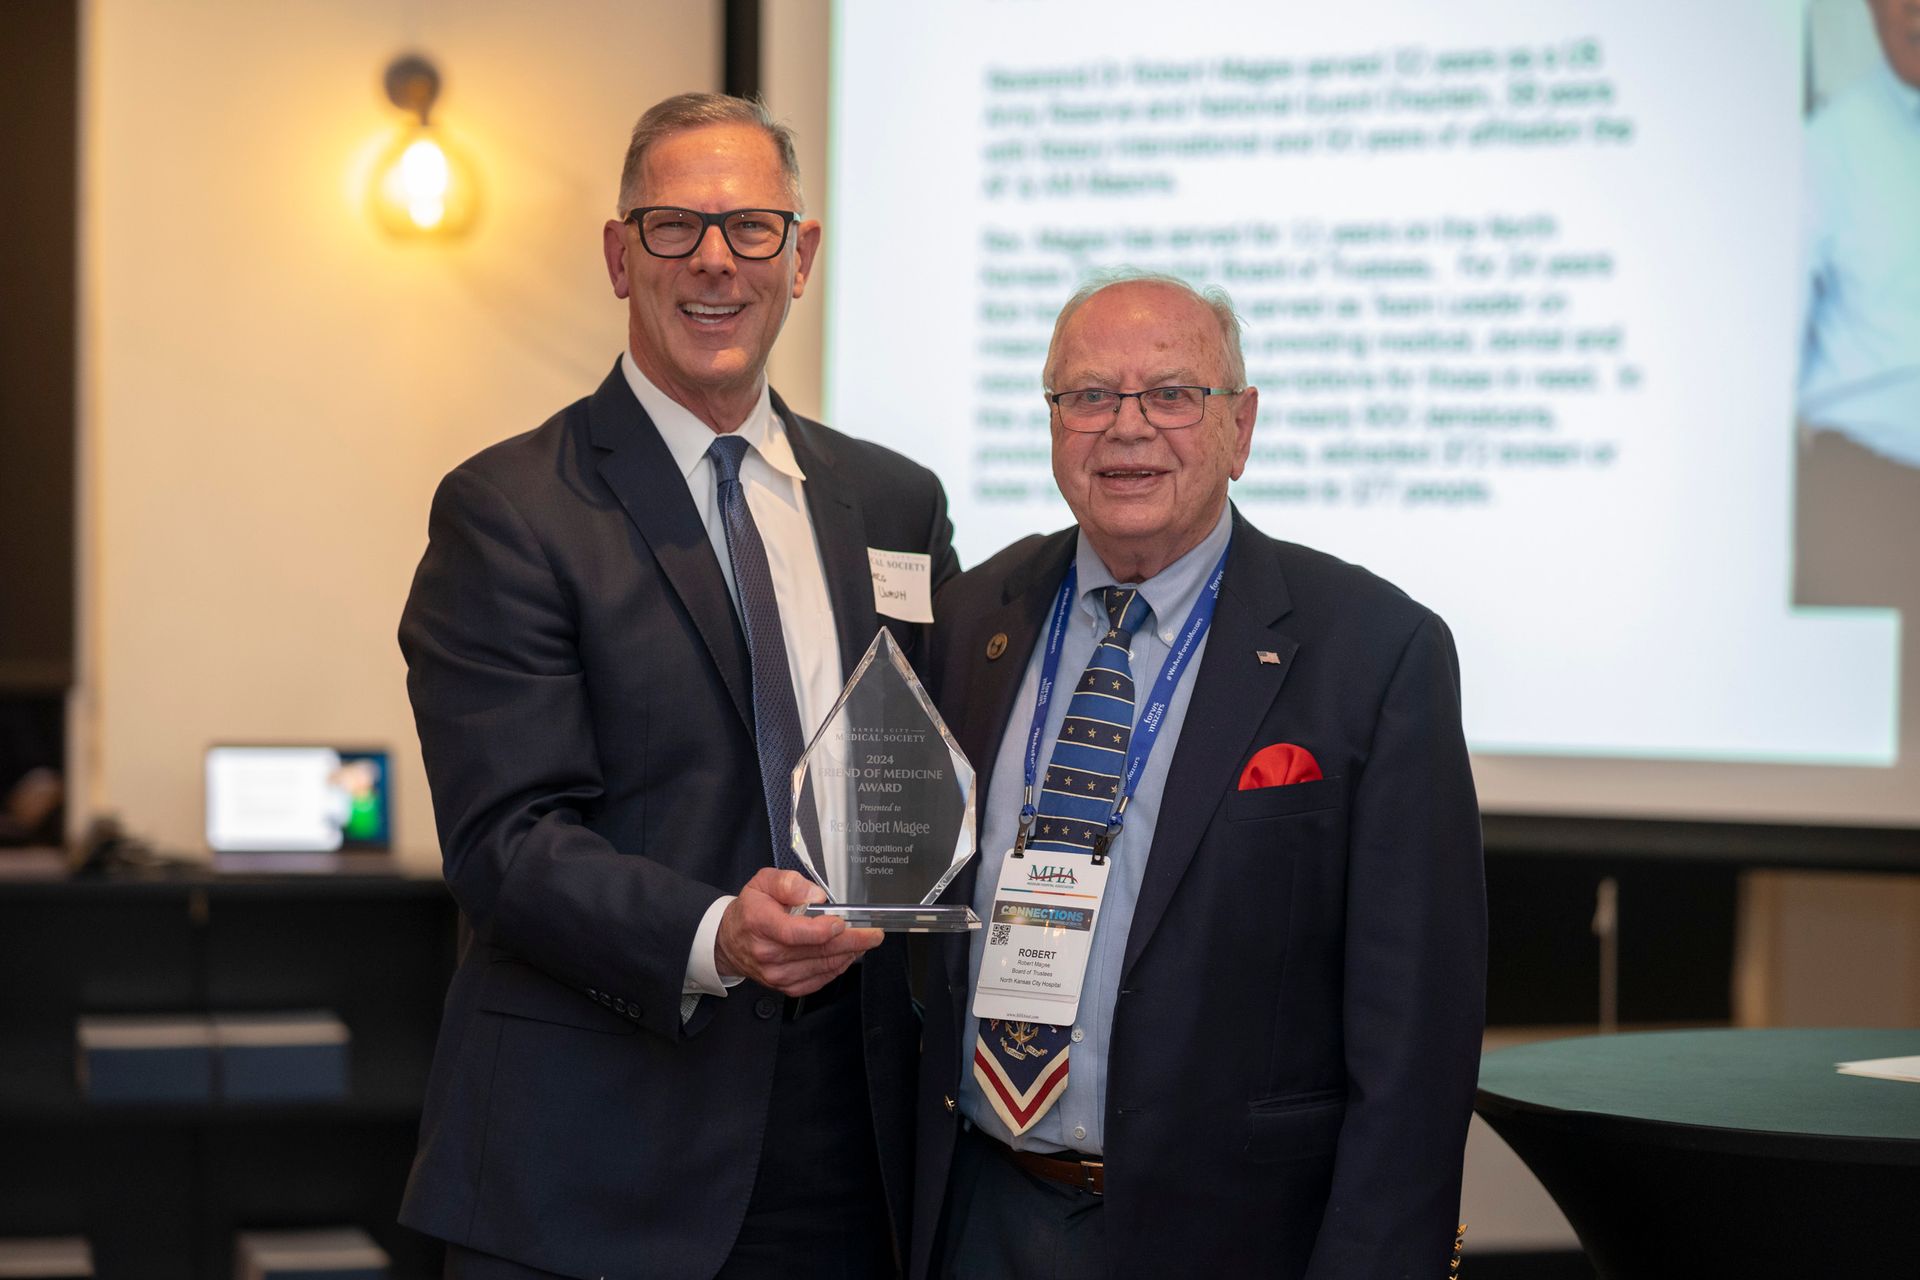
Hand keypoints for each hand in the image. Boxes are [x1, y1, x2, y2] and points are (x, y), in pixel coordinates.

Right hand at [714, 868, 882, 996]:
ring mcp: (776, 974)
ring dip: (848, 954)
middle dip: (851, 941)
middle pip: (817, 951)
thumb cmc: (750, 909)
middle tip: (873, 933)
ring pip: (822, 966)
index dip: (824, 930)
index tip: (843, 922)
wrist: (729, 941)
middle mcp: (768, 954)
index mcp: (760, 924)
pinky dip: (837, 967)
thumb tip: (815, 894)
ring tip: (864, 941)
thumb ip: (788, 882)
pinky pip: (819, 979)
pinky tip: (846, 955)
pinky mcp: (785, 986)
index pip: (796, 933)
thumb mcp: (763, 882)